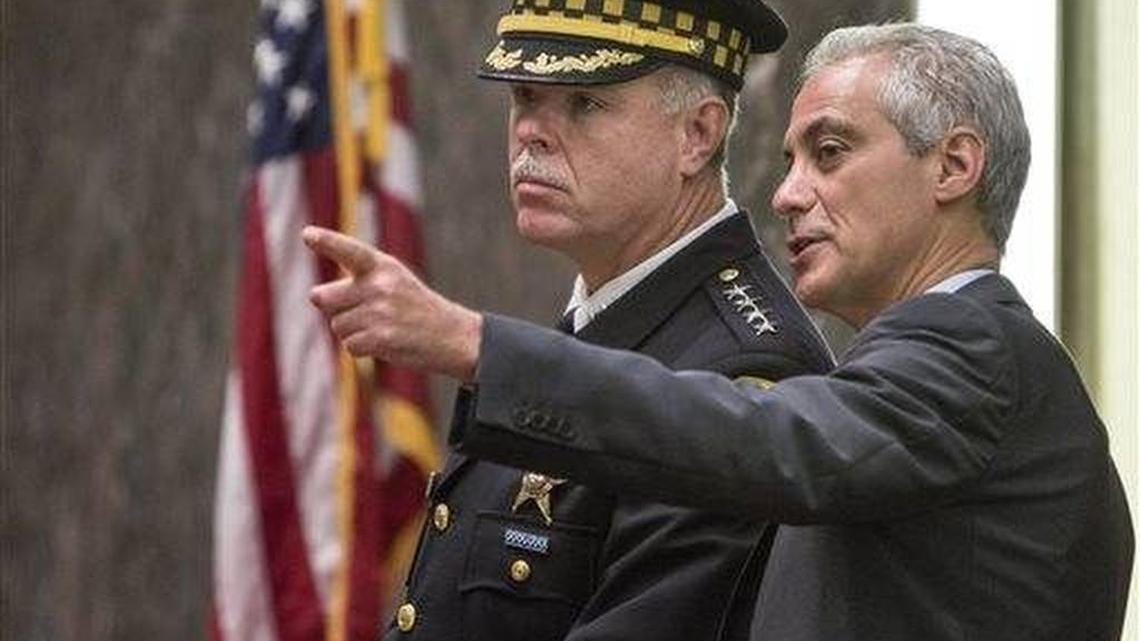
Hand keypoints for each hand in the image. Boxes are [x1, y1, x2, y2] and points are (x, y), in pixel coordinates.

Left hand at [302, 226, 481, 380]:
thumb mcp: (394, 281)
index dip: (327, 242)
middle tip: (362, 313)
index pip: (349, 251)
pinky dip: (363, 349)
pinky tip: (385, 343)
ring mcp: (381, 312)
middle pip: (323, 297)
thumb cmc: (416, 308)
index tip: (307, 235)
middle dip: (333, 309)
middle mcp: (380, 285)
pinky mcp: (382, 338)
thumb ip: (358, 281)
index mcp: (383, 266)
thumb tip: (316, 296)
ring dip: (353, 332)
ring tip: (382, 329)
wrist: (453, 336)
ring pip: (337, 326)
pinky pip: (350, 346)